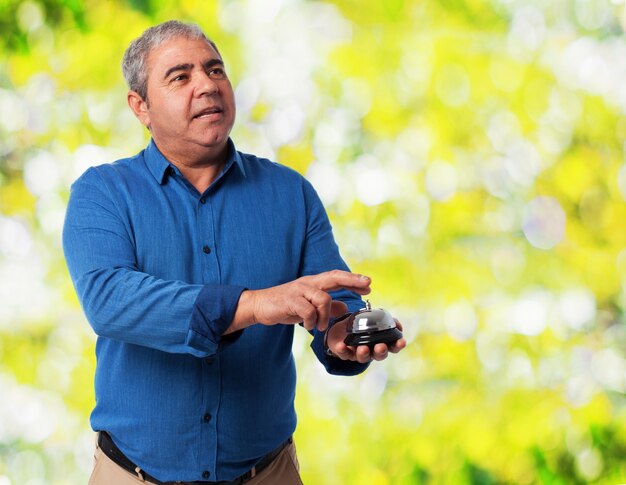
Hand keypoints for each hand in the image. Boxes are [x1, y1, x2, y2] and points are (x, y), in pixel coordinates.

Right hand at [229, 270, 370, 332]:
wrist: (259, 305)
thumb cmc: (285, 305)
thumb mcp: (309, 306)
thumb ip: (327, 307)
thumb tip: (345, 307)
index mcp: (313, 284)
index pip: (336, 277)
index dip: (353, 279)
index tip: (368, 284)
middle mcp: (308, 284)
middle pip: (333, 277)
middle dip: (351, 280)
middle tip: (366, 285)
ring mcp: (299, 291)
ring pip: (323, 298)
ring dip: (325, 315)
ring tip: (320, 326)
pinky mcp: (290, 301)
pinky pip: (308, 310)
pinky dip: (311, 321)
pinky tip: (309, 326)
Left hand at [325, 319, 405, 362]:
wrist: (342, 328)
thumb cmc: (362, 324)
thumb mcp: (373, 318)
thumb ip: (385, 319)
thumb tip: (398, 325)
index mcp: (381, 342)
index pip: (392, 347)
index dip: (397, 345)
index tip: (402, 341)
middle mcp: (371, 351)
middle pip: (379, 355)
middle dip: (380, 351)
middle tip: (381, 346)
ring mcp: (358, 353)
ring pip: (363, 357)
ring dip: (363, 353)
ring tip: (363, 348)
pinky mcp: (345, 353)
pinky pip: (344, 354)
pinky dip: (343, 350)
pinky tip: (342, 346)